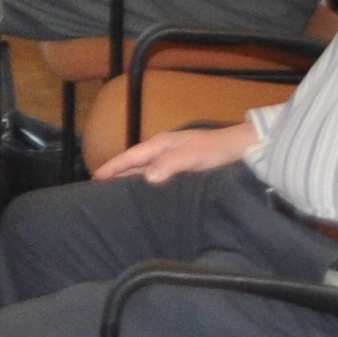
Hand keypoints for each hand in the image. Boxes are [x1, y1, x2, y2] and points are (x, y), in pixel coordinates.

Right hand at [94, 119, 259, 184]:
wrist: (242, 148)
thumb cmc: (217, 151)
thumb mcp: (192, 157)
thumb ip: (169, 165)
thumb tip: (146, 178)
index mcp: (162, 144)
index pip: (131, 157)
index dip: (113, 167)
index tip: (95, 177)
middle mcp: (164, 150)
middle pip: (134, 162)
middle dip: (117, 172)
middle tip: (98, 188)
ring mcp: (172, 158)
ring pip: (145, 169)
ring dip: (130, 179)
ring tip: (116, 192)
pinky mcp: (182, 168)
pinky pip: (157, 175)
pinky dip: (146, 183)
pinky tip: (146, 192)